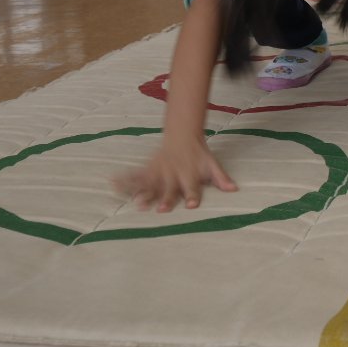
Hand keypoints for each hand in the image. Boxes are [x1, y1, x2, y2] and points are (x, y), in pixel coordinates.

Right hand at [113, 133, 237, 212]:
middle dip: (166, 199)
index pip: (192, 188)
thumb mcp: (212, 164)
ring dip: (143, 192)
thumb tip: (234, 189)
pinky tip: (113, 182)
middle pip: (169, 189)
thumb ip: (221, 178)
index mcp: (189, 175)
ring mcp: (159, 171)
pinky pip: (135, 174)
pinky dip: (124, 178)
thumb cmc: (199, 155)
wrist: (183, 136)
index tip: (192, 205)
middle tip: (161, 210)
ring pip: (150, 183)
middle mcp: (173, 174)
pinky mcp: (149, 168)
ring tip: (136, 202)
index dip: (193, 196)